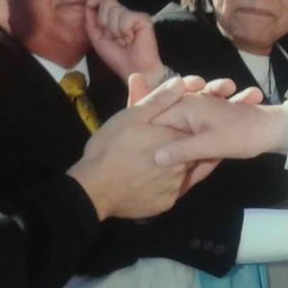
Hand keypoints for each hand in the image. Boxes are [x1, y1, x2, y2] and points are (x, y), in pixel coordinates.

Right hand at [69, 76, 193, 219]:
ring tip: (149, 162)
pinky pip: (171, 191)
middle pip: (190, 152)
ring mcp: (176, 188)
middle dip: (178, 147)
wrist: (93, 188)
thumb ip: (159, 100)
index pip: (194, 130)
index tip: (165, 128)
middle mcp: (183, 165)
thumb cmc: (111, 147)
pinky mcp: (166, 204)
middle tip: (152, 146)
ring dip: (173, 166)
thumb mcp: (132, 116)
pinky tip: (149, 179)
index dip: (181, 127)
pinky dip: (164, 185)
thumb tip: (180, 83)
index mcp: (177, 140)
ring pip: (182, 172)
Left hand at [84, 0, 167, 86]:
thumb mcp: (97, 38)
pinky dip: (125, 32)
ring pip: (115, 11)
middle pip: (106, 4)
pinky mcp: (143, 18)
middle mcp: (124, 13)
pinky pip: (125, 18)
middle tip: (114, 38)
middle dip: (104, 23)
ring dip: (115, 31)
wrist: (133, 70)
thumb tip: (88, 3)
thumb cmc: (117, 57)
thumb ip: (91, 21)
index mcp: (114, 17)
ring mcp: (134, 15)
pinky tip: (132, 39)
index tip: (90, 5)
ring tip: (124, 41)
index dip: (95, 1)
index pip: (103, 0)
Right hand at [151, 90, 286, 167]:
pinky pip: (190, 128)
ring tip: (175, 157)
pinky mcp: (208, 117)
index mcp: (186, 106)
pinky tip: (188, 157)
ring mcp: (200, 108)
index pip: (155, 119)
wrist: (272, 129)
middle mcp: (190, 103)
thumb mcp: (209, 145)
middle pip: (165, 122)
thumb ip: (182, 151)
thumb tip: (154, 159)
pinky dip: (188, 139)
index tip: (143, 156)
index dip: (148, 138)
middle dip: (161, 139)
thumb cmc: (241, 135)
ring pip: (178, 127)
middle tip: (156, 162)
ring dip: (177, 142)